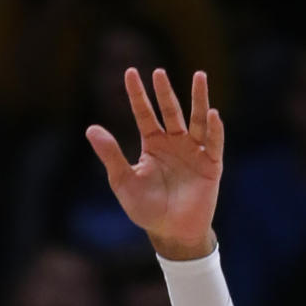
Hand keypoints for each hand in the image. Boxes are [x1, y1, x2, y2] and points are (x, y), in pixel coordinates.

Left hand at [86, 68, 221, 259]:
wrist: (172, 233)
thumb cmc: (146, 210)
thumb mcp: (124, 181)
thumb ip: (110, 155)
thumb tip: (91, 128)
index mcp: (153, 145)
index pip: (144, 113)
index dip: (137, 94)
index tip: (130, 72)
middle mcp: (174, 143)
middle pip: (170, 110)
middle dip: (164, 92)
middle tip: (158, 73)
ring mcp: (194, 151)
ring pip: (197, 119)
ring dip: (199, 98)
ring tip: (199, 76)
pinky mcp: (211, 164)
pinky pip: (214, 142)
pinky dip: (215, 129)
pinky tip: (212, 114)